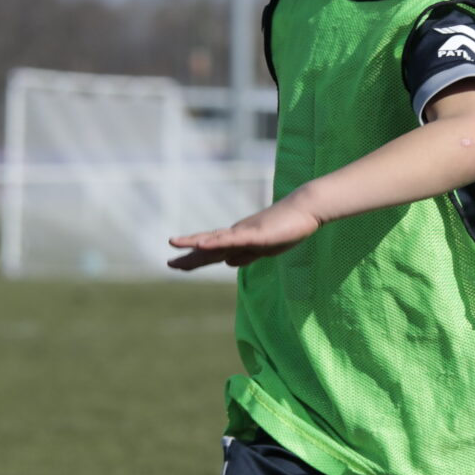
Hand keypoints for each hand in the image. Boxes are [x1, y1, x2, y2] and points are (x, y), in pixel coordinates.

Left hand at [167, 195, 321, 269]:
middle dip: (188, 256)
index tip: (176, 264)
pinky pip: (231, 239)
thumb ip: (246, 254)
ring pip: (215, 240)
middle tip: (169, 264)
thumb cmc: (287, 227)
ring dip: (194, 242)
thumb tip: (228, 263)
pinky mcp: (255, 233)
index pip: (212, 252)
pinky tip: (201, 244)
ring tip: (173, 244)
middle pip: (208, 247)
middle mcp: (236, 235)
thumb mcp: (263, 248)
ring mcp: (244, 233)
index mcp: (238, 241)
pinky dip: (215, 242)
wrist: (305, 210)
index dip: (194, 259)